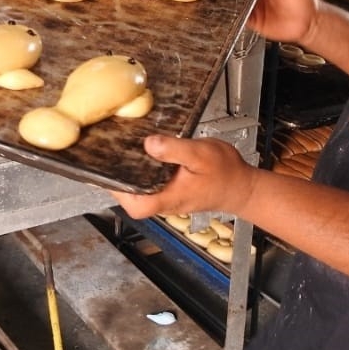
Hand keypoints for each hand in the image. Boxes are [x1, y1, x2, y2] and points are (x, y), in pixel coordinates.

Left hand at [109, 134, 260, 219]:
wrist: (243, 186)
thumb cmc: (226, 174)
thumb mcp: (200, 154)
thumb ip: (174, 150)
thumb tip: (149, 144)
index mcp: (169, 198)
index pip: (135, 205)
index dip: (117, 191)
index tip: (105, 172)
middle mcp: (166, 201)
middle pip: (132, 197)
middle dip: (118, 178)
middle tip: (107, 155)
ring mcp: (168, 197)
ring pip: (141, 189)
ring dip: (130, 173)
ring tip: (118, 152)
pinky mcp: (172, 190)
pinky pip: (151, 183)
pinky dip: (143, 170)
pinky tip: (142, 154)